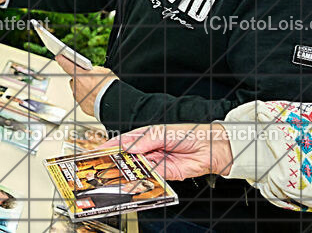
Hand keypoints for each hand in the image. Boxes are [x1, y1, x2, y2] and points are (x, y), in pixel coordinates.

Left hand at [54, 54, 116, 116]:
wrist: (113, 102)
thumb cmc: (109, 86)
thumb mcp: (102, 71)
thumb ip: (93, 70)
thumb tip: (90, 72)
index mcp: (79, 75)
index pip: (67, 65)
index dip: (62, 60)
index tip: (59, 57)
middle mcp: (76, 86)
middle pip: (74, 80)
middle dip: (80, 79)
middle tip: (89, 79)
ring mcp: (78, 97)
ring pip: (78, 91)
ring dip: (84, 89)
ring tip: (95, 90)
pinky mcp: (82, 106)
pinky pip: (83, 100)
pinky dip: (88, 99)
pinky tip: (96, 98)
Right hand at [98, 122, 232, 180]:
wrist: (213, 148)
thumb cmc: (191, 133)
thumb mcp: (163, 132)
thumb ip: (145, 140)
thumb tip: (128, 146)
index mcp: (146, 136)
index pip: (124, 141)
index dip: (110, 146)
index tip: (98, 150)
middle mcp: (149, 150)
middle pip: (128, 157)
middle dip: (116, 161)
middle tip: (102, 165)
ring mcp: (156, 162)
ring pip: (137, 169)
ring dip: (127, 171)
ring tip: (115, 173)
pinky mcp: (166, 175)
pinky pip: (150, 178)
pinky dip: (142, 179)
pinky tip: (134, 179)